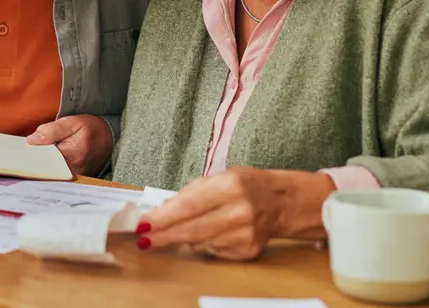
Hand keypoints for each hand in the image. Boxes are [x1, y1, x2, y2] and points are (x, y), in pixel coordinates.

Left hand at [26, 114, 113, 175]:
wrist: (111, 138)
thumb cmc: (92, 128)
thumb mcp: (73, 122)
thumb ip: (52, 130)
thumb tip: (32, 140)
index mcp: (72, 155)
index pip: (42, 160)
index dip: (30, 156)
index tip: (20, 153)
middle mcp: (73, 171)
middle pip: (44, 170)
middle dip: (33, 162)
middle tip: (22, 155)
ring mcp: (74, 178)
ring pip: (49, 175)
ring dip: (39, 167)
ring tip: (31, 157)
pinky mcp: (74, 180)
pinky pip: (55, 176)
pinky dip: (47, 170)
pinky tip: (42, 162)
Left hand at [136, 167, 333, 260]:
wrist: (284, 201)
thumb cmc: (248, 185)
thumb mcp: (221, 177)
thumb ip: (192, 193)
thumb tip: (162, 211)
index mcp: (230, 185)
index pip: (188, 206)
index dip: (163, 218)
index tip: (144, 225)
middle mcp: (239, 210)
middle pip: (191, 229)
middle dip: (164, 235)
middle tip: (145, 240)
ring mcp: (245, 233)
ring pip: (200, 243)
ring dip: (182, 240)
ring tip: (173, 234)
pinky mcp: (248, 250)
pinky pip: (214, 251)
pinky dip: (204, 244)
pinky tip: (208, 234)